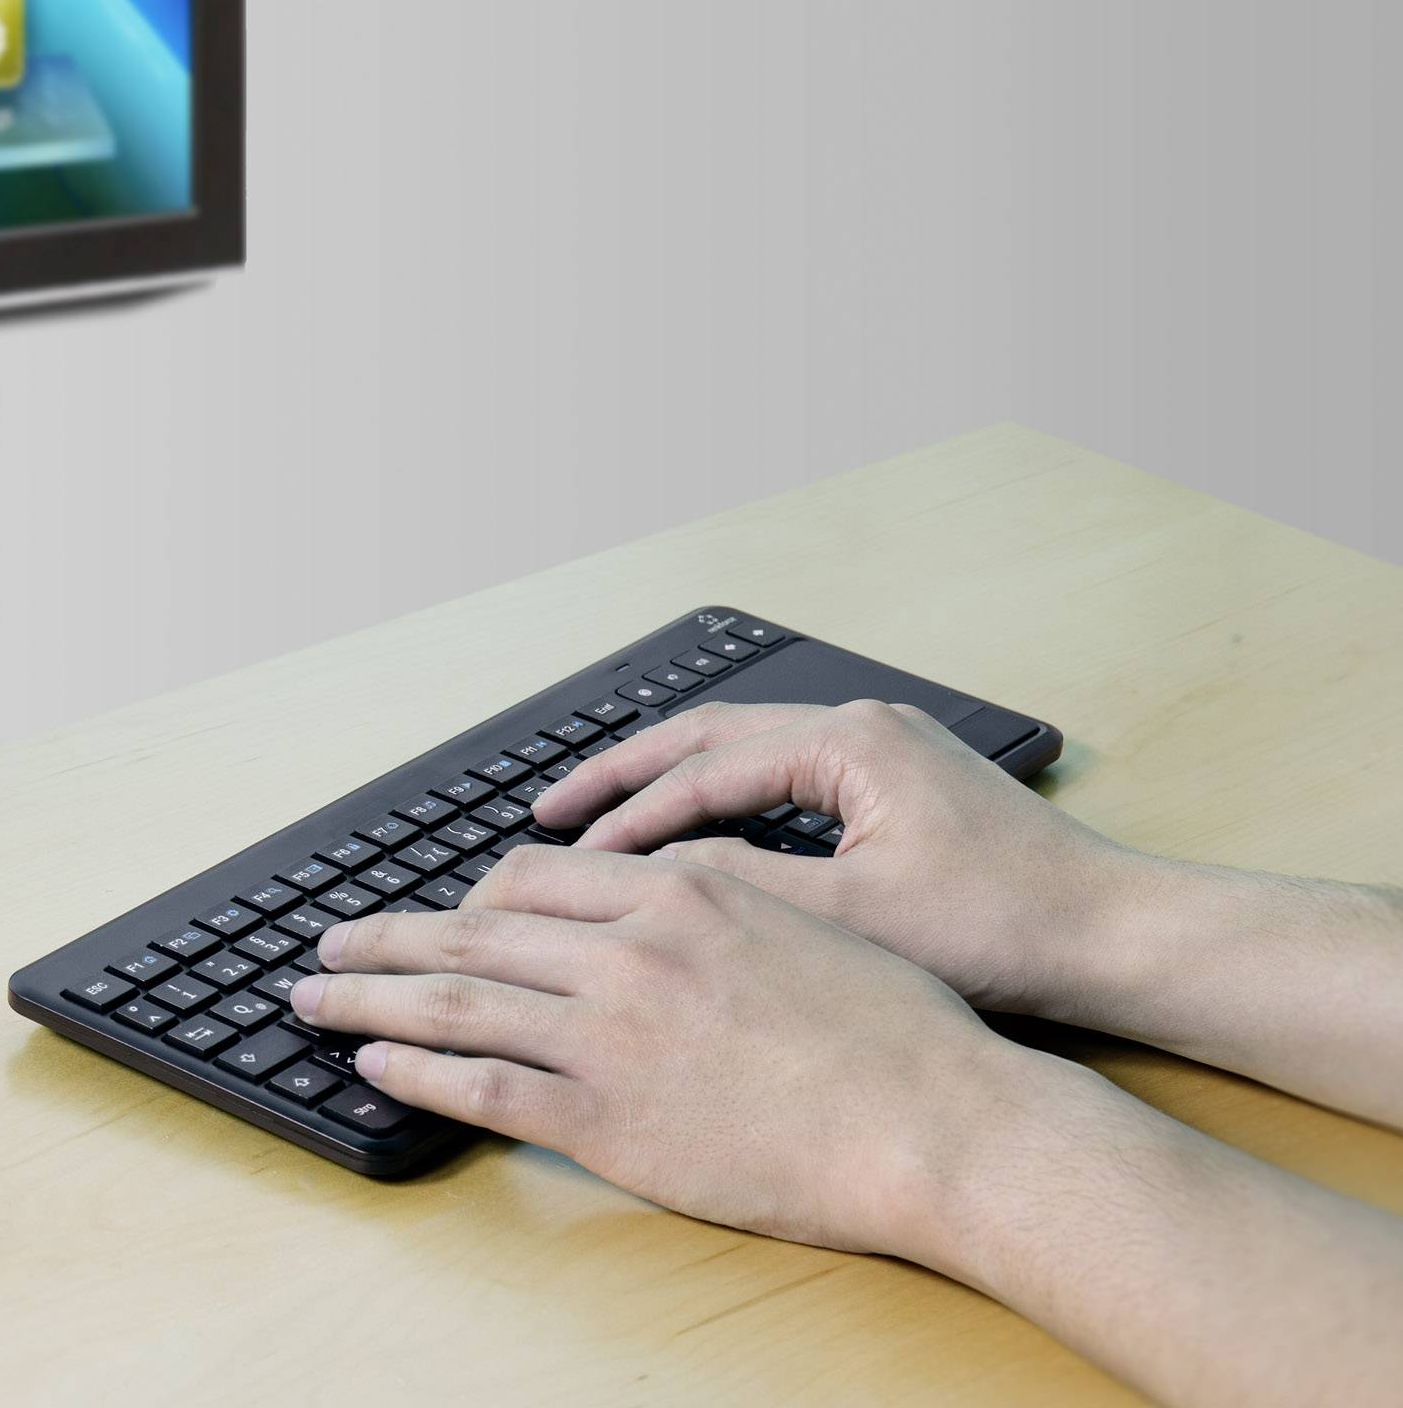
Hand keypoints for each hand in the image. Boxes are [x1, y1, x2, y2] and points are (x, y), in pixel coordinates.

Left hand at [290, 845, 1043, 1257]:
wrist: (943, 1121)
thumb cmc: (898, 1032)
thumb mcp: (801, 924)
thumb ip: (716, 908)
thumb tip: (665, 900)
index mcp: (677, 893)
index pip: (530, 880)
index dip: (468, 899)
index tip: (437, 916)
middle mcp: (628, 951)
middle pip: (468, 932)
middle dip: (383, 939)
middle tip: (328, 945)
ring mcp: (611, 1036)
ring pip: (452, 1004)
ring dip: (366, 999)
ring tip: (312, 999)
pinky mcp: (608, 1119)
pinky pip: (481, 1088)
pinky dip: (414, 1074)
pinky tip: (374, 1066)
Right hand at [532, 700, 1138, 1018]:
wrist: (1119, 940)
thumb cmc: (1007, 932)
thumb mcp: (855, 919)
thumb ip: (741, 888)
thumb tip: (647, 877)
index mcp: (849, 739)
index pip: (705, 769)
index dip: (627, 819)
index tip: (563, 857)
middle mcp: (864, 725)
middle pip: (711, 736)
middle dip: (625, 775)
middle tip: (546, 810)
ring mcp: (886, 751)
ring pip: (747, 756)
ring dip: (673, 788)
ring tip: (600, 821)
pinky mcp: (901, 786)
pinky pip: (786, 781)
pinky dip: (727, 807)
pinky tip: (693, 841)